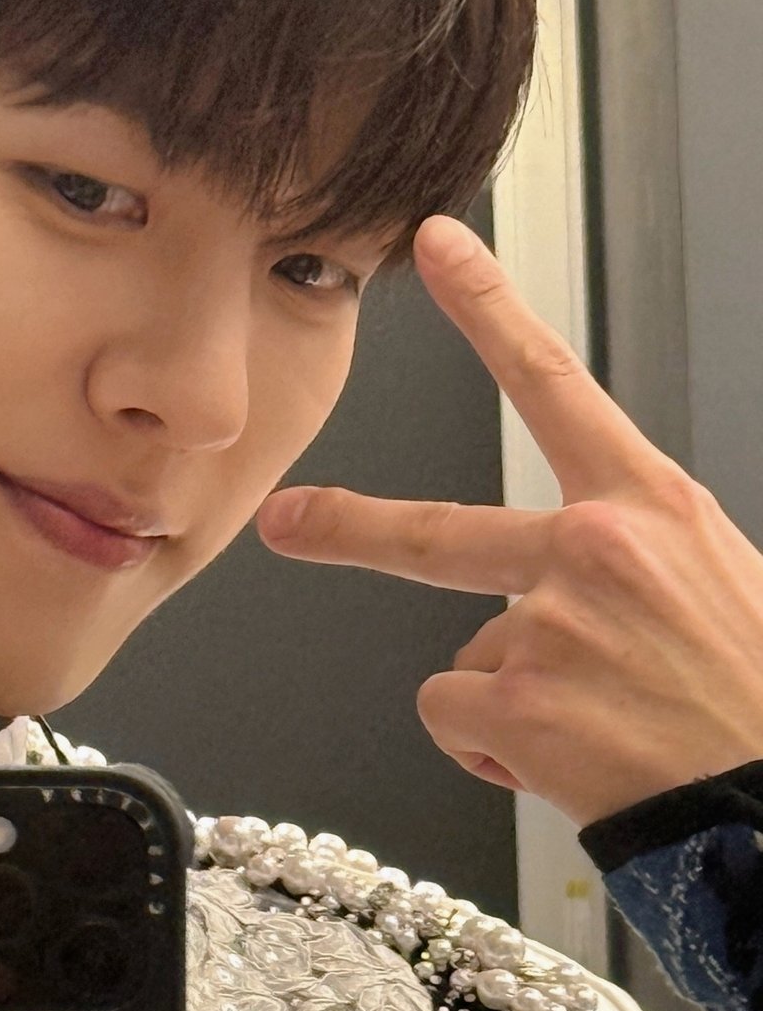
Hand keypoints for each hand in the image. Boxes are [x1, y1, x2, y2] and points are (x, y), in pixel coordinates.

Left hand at [256, 214, 762, 827]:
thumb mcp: (714, 586)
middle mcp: (591, 554)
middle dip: (350, 528)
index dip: (492, 311)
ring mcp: (545, 631)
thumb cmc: (748, 700)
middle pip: (434, 534)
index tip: (438, 249)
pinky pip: (454, 718)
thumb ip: (626, 558)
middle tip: (292, 520)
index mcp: (648, 509)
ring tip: (599, 728)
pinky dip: (495, 749)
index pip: (556, 386)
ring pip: (468, 659)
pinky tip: (569, 761)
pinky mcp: (512, 707)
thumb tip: (552, 578)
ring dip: (511, 700)